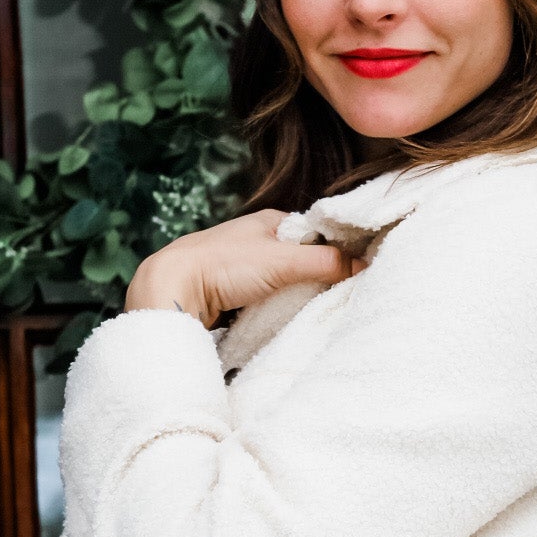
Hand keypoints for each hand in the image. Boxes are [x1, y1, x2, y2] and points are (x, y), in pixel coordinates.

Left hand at [125, 210, 361, 325]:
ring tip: (312, 308)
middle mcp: (258, 239)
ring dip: (296, 294)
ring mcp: (244, 266)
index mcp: (270, 220)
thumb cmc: (222, 265)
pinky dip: (277, 306)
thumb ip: (325, 263)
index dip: (337, 250)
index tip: (356, 269)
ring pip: (284, 280)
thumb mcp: (282, 261)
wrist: (172, 290)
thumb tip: (365, 265)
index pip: (317, 232)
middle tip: (337, 294)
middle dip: (317, 276)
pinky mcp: (233, 290)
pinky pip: (267, 297)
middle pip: (302, 258)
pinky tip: (283, 316)